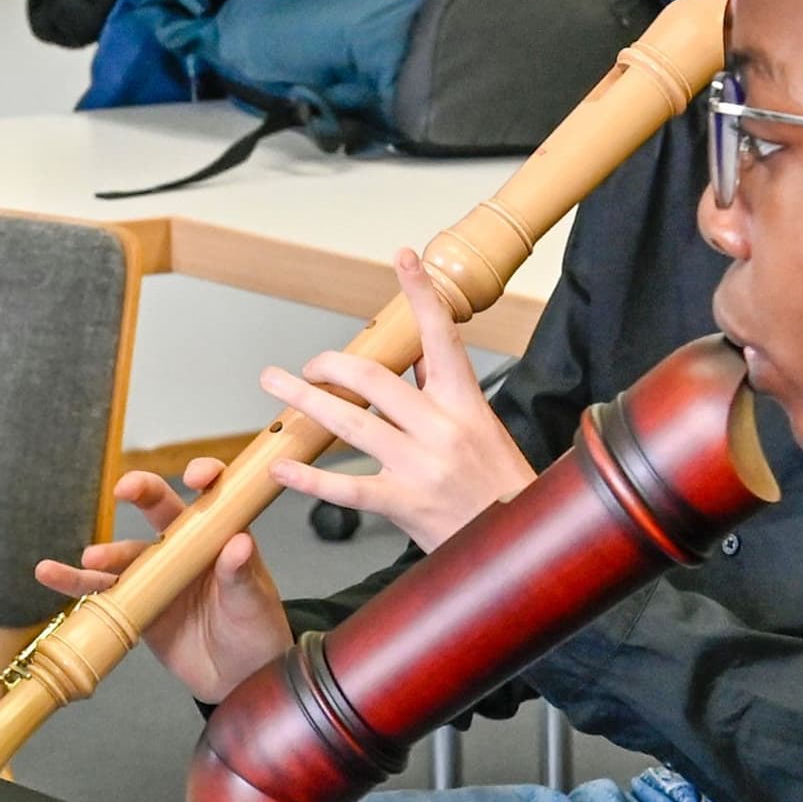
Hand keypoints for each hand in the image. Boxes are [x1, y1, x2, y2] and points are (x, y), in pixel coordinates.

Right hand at [31, 457, 292, 704]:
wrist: (238, 681)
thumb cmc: (256, 633)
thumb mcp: (254, 603)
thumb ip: (241, 574)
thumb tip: (239, 543)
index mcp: (221, 538)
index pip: (213, 496)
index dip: (205, 476)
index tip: (194, 476)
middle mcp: (186, 549)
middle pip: (160, 511)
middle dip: (142, 493)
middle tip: (124, 489)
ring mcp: (158, 576)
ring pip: (125, 555)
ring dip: (104, 554)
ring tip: (90, 559)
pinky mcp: (136, 606)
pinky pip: (102, 591)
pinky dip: (75, 584)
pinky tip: (50, 574)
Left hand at [263, 248, 537, 550]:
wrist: (525, 544)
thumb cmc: (501, 485)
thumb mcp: (482, 425)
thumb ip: (443, 389)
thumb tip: (415, 352)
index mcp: (466, 402)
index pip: (442, 335)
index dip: (421, 294)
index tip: (403, 257)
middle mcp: (443, 428)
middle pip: (375, 378)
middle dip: (331, 365)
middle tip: (307, 364)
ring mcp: (423, 466)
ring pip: (352, 423)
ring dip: (306, 401)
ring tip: (277, 385)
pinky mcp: (406, 504)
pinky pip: (347, 486)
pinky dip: (309, 478)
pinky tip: (282, 467)